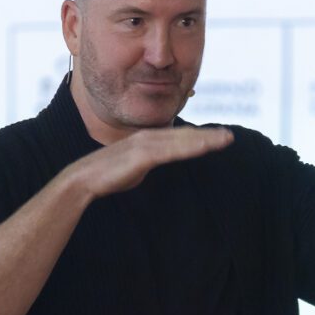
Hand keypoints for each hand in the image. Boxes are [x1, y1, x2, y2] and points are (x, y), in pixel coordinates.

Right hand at [67, 126, 233, 198]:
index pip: (179, 138)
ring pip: (182, 140)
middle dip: (208, 135)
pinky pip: (171, 151)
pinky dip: (190, 147)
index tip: (218, 138)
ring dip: (205, 139)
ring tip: (226, 139)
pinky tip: (205, 147)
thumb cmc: (108, 176)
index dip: (199, 137)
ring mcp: (145, 144)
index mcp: (148, 140)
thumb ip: (149, 163)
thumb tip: (158, 163)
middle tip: (230, 136)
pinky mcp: (142, 155)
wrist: (84, 179)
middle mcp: (149, 138)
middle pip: (185, 135)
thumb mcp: (135, 168)